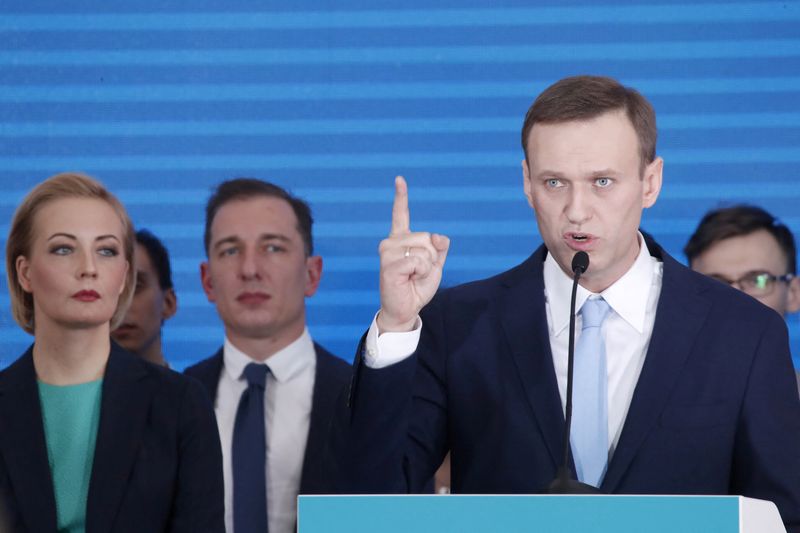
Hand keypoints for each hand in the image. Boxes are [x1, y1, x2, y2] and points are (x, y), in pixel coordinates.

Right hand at [377, 176, 449, 331]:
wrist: (406, 309)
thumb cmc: (416, 287)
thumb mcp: (434, 265)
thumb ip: (439, 248)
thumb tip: (437, 236)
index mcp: (400, 239)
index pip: (401, 214)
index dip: (401, 196)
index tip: (399, 179)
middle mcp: (391, 242)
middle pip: (426, 237)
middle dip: (431, 257)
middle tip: (418, 273)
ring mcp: (387, 252)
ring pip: (424, 249)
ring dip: (426, 267)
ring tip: (413, 277)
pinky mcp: (388, 264)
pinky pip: (417, 261)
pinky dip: (420, 272)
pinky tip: (409, 280)